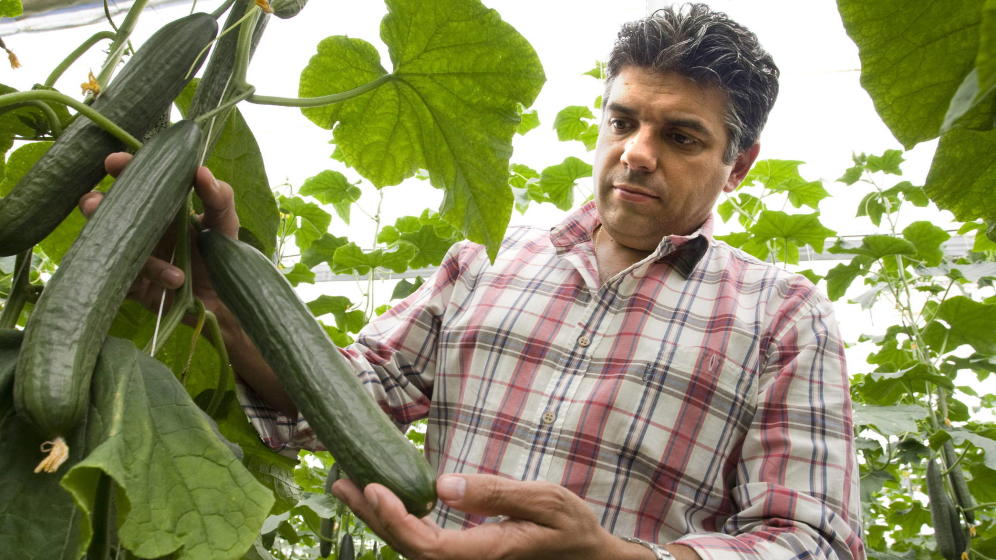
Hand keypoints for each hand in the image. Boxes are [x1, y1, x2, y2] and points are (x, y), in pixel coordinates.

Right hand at [78, 153, 296, 414]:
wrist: (227, 303)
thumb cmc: (223, 257)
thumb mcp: (225, 224)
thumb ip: (219, 197)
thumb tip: (201, 171)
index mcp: (158, 207)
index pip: (133, 180)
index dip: (121, 168)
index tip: (115, 162)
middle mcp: (139, 229)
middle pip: (103, 210)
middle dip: (97, 204)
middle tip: (98, 203)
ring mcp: (131, 257)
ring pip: (107, 245)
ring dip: (130, 245)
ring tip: (161, 249)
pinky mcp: (131, 286)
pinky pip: (124, 278)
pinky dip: (151, 275)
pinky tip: (176, 279)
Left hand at [331, 473, 651, 559]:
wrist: (587, 556)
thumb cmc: (571, 526)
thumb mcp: (546, 500)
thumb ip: (496, 493)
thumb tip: (442, 486)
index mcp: (487, 552)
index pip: (427, 547)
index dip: (394, 520)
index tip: (372, 487)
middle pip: (408, 549)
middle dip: (371, 517)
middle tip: (339, 481)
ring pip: (411, 548)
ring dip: (378, 519)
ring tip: (348, 487)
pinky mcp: (466, 554)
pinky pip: (423, 543)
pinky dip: (399, 520)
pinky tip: (385, 501)